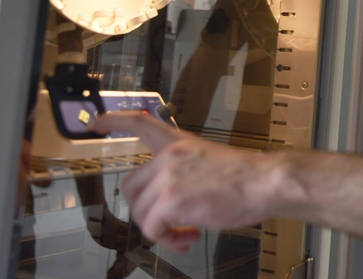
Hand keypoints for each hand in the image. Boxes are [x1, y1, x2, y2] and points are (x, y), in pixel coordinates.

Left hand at [92, 112, 282, 252]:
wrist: (266, 182)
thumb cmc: (248, 177)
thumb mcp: (210, 162)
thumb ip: (186, 173)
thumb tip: (177, 201)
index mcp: (178, 143)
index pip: (140, 123)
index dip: (114, 122)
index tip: (96, 123)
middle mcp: (167, 157)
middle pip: (132, 188)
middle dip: (146, 211)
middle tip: (170, 223)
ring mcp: (167, 178)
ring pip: (140, 212)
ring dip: (160, 230)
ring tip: (185, 235)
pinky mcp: (170, 201)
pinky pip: (153, 229)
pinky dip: (167, 240)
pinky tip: (188, 239)